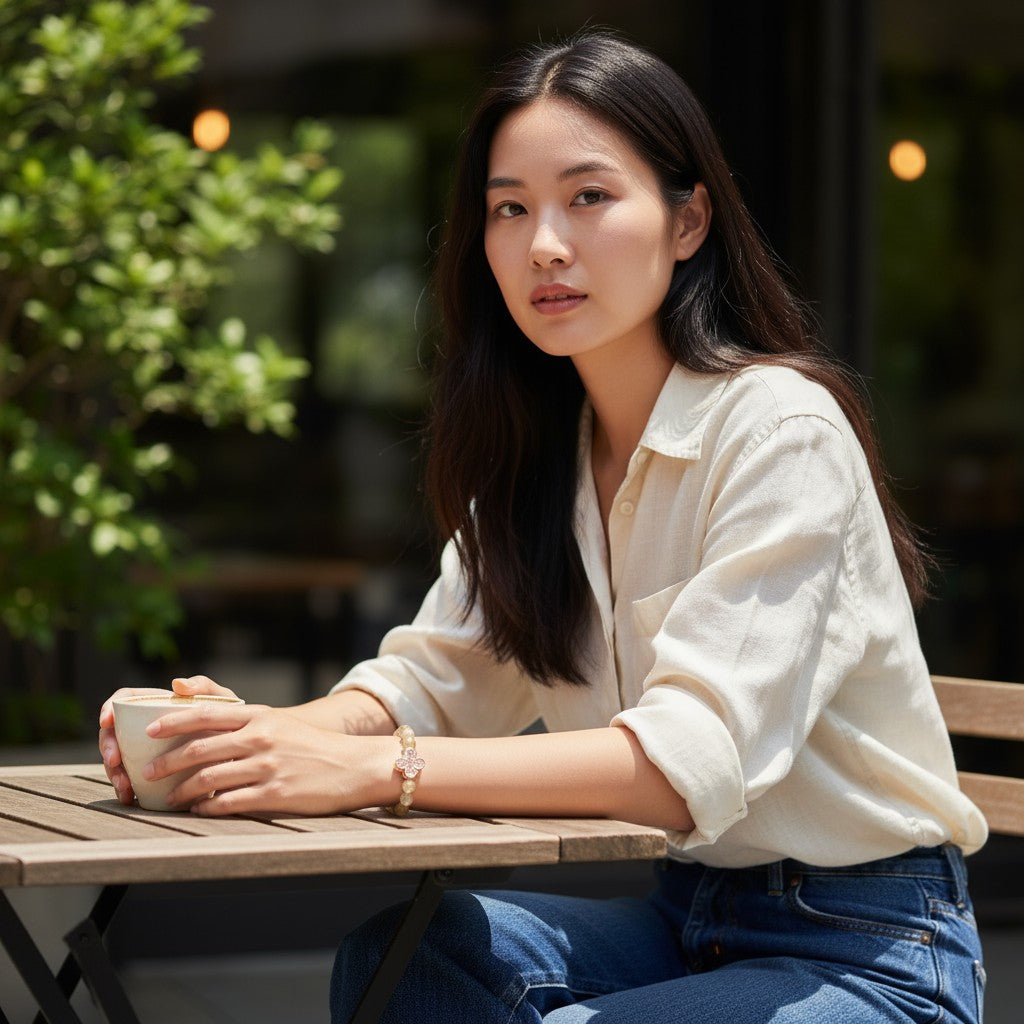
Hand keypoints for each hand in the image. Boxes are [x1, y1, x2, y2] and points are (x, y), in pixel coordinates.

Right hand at [98, 675, 239, 805]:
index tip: (106, 722)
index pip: (124, 700)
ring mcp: (144, 752)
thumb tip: (177, 684)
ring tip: (125, 786)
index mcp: (157, 705)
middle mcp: (145, 728)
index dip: (108, 708)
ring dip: (114, 772)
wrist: (241, 755)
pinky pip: (129, 781)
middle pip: (113, 733)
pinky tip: (130, 797)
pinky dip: (126, 789)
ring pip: (116, 760)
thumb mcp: (220, 701)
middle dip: (107, 747)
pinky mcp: (150, 774)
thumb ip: (203, 687)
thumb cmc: (230, 722)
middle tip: (115, 761)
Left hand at [140, 702, 392, 816]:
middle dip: (167, 763)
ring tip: (170, 799)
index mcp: (260, 716)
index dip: (173, 721)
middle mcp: (261, 738)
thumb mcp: (280, 722)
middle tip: (148, 774)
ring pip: (208, 779)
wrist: (353, 765)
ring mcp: (267, 766)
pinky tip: (199, 811)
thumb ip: (244, 721)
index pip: (206, 714)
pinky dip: (207, 808)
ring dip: (182, 792)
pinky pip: (229, 803)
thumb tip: (203, 724)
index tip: (149, 731)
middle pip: (200, 749)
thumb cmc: (312, 745)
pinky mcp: (275, 794)